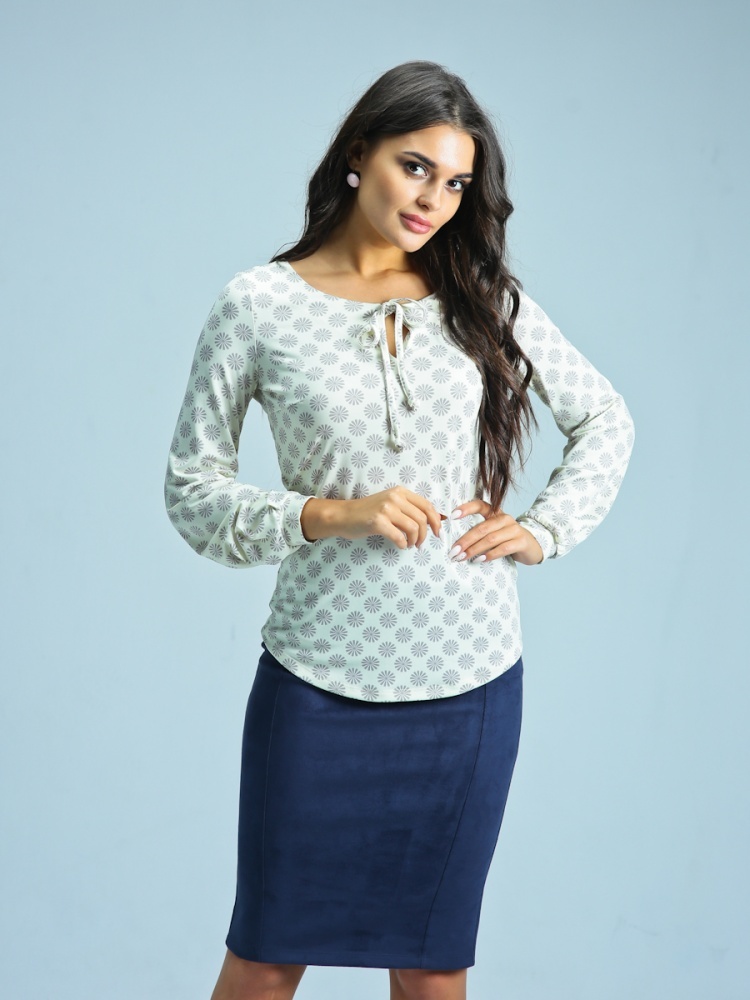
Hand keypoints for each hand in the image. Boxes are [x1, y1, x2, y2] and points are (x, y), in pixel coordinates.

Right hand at [301, 487, 443, 548]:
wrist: (343, 516)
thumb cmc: (367, 512)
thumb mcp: (390, 504)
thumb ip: (407, 509)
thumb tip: (432, 521)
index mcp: (400, 492)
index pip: (427, 505)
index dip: (436, 520)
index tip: (437, 532)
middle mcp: (395, 498)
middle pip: (422, 518)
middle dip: (425, 534)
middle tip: (419, 544)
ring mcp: (386, 509)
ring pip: (414, 527)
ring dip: (414, 540)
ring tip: (410, 545)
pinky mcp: (378, 522)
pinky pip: (399, 537)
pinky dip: (403, 544)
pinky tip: (400, 545)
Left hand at [447, 499, 543, 565]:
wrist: (532, 546)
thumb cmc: (507, 539)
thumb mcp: (494, 532)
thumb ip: (480, 532)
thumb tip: (456, 544)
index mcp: (496, 513)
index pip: (480, 505)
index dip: (466, 508)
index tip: (452, 515)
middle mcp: (505, 518)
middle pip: (482, 528)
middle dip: (465, 540)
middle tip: (453, 551)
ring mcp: (514, 529)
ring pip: (491, 539)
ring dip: (474, 549)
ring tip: (463, 557)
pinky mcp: (521, 542)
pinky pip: (503, 548)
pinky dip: (490, 554)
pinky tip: (481, 560)